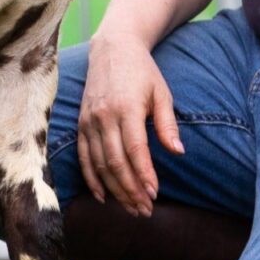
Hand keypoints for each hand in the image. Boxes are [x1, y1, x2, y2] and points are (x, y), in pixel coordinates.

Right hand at [77, 35, 183, 217]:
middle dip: (130, 190)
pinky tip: (103, 196)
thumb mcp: (162, 93)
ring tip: (131, 208)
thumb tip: (178, 152)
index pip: (134, 150)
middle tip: (145, 210)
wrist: (112, 49)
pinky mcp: (81, 124)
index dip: (143, 174)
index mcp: (126, 109)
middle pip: (115, 162)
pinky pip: (83, 157)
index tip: (154, 194)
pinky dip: (91, 178)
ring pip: (98, 164)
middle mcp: (103, 117)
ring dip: (114, 189)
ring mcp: (88, 121)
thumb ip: (167, 124)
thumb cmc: (142, 72)